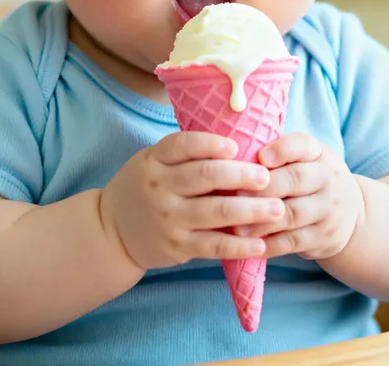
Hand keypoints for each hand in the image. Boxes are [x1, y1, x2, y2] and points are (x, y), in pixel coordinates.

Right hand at [102, 132, 284, 270]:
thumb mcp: (153, 162)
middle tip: (267, 177)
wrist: (111, 231)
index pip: (183, 144)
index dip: (211, 144)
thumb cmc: (145, 187)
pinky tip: (261, 243)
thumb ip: (185, 154)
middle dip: (241, 175)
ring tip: (277, 209)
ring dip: (250, 210)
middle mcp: (160, 186)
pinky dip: (239, 245)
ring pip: (215, 212)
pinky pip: (213, 245)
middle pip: (205, 176)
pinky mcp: (177, 245)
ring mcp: (168, 217)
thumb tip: (237, 143)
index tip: (237, 146)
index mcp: (155, 159)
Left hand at [238, 133, 363, 260]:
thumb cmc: (311, 179)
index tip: (261, 156)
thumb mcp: (305, 159)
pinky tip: (251, 245)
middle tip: (235, 194)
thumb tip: (233, 157)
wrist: (352, 213)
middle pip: (295, 179)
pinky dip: (271, 244)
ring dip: (262, 221)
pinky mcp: (325, 237)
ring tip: (236, 226)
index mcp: (319, 153)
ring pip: (292, 214)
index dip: (281, 150)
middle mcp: (329, 178)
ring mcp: (329, 209)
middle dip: (264, 187)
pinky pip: (294, 241)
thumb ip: (279, 155)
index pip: (302, 145)